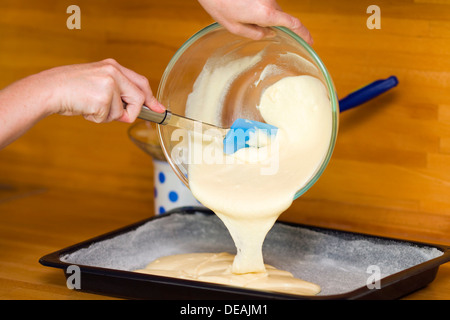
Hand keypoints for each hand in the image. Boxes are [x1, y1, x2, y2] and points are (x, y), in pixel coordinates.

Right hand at [0, 59, 163, 147]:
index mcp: (113, 66)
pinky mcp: (103, 98)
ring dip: (108, 115)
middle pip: (138, 99)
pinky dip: (97, 118)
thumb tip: (134, 110)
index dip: (151, 98)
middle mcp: (114, 72)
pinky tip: (85, 108)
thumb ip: (117, 90)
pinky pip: (109, 118)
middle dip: (131, 112)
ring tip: (90, 105)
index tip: (159, 109)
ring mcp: (109, 85)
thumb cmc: (71, 88)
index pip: (141, 82)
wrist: (49, 89)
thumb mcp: (97, 80)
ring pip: (122, 112)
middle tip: (118, 115)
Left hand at [198, 0, 312, 43]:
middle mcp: (270, 2)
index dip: (304, 33)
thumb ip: (256, 34)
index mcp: (266, 14)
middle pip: (279, 17)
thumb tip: (270, 35)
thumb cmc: (220, 5)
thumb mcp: (235, 28)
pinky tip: (240, 5)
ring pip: (271, 9)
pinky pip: (264, 2)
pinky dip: (256, 6)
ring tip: (238, 11)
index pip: (293, 24)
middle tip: (247, 24)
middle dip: (269, 24)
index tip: (310, 41)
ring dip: (260, 14)